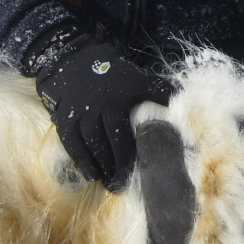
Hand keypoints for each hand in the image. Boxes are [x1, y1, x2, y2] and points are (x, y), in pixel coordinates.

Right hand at [35, 35, 170, 190]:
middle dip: (116, 168)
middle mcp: (97, 111)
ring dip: (100, 167)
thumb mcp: (135, 77)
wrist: (72, 59)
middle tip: (121, 184)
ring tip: (108, 182)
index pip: (125, 137)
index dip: (130, 158)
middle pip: (108, 146)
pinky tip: (90, 174)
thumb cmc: (109, 71)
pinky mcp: (64, 119)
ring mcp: (79, 116)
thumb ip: (157, 90)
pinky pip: (72, 145)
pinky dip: (80, 161)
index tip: (138, 172)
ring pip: (90, 148)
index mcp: (116, 103)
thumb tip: (178, 99)